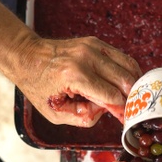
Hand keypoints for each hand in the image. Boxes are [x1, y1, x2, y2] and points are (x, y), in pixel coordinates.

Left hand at [12, 36, 141, 126]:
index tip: (126, 119)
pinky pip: (121, 57)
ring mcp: (92, 47)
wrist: (27, 56)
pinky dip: (128, 71)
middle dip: (131, 97)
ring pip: (128, 65)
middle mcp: (86, 58)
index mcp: (74, 76)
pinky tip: (127, 83)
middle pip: (124, 80)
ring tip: (133, 97)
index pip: (111, 95)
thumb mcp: (54, 113)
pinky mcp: (95, 42)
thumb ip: (83, 117)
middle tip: (133, 110)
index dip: (122, 109)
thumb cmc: (39, 86)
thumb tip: (106, 110)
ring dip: (134, 83)